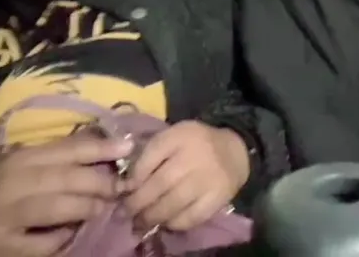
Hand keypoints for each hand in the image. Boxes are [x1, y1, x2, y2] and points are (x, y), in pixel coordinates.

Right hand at [0, 133, 131, 256]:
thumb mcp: (4, 165)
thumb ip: (43, 159)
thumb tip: (96, 151)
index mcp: (14, 160)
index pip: (66, 149)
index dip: (101, 147)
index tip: (129, 147)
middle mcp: (11, 184)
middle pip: (69, 178)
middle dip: (102, 183)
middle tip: (122, 187)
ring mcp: (7, 218)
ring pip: (62, 209)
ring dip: (89, 209)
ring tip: (101, 209)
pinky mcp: (3, 249)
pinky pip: (46, 245)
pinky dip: (64, 241)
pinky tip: (71, 237)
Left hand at [122, 121, 249, 233]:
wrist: (234, 151)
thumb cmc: (195, 145)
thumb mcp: (172, 137)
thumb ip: (149, 154)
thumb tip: (125, 184)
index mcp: (181, 135)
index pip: (152, 154)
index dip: (134, 176)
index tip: (124, 189)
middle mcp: (196, 155)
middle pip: (161, 182)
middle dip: (138, 202)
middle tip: (126, 213)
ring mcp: (209, 178)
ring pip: (174, 202)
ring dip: (153, 216)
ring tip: (141, 221)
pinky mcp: (219, 197)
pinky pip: (192, 216)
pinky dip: (175, 223)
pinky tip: (166, 222)